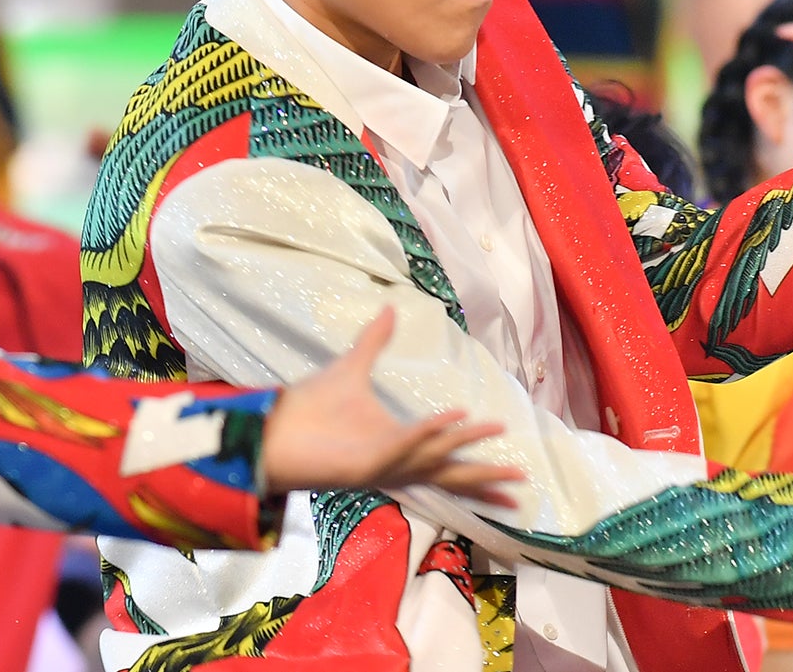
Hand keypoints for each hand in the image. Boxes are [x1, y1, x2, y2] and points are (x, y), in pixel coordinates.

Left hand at [263, 308, 521, 503]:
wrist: (269, 427)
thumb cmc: (308, 408)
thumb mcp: (351, 368)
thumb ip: (374, 342)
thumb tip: (388, 309)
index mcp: (398, 447)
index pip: (448, 464)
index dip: (479, 470)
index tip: (513, 476)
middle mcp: (395, 462)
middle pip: (451, 474)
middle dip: (487, 479)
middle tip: (523, 482)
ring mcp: (381, 465)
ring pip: (435, 459)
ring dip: (465, 444)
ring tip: (498, 427)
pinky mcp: (365, 463)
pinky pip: (403, 445)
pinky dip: (429, 432)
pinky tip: (454, 417)